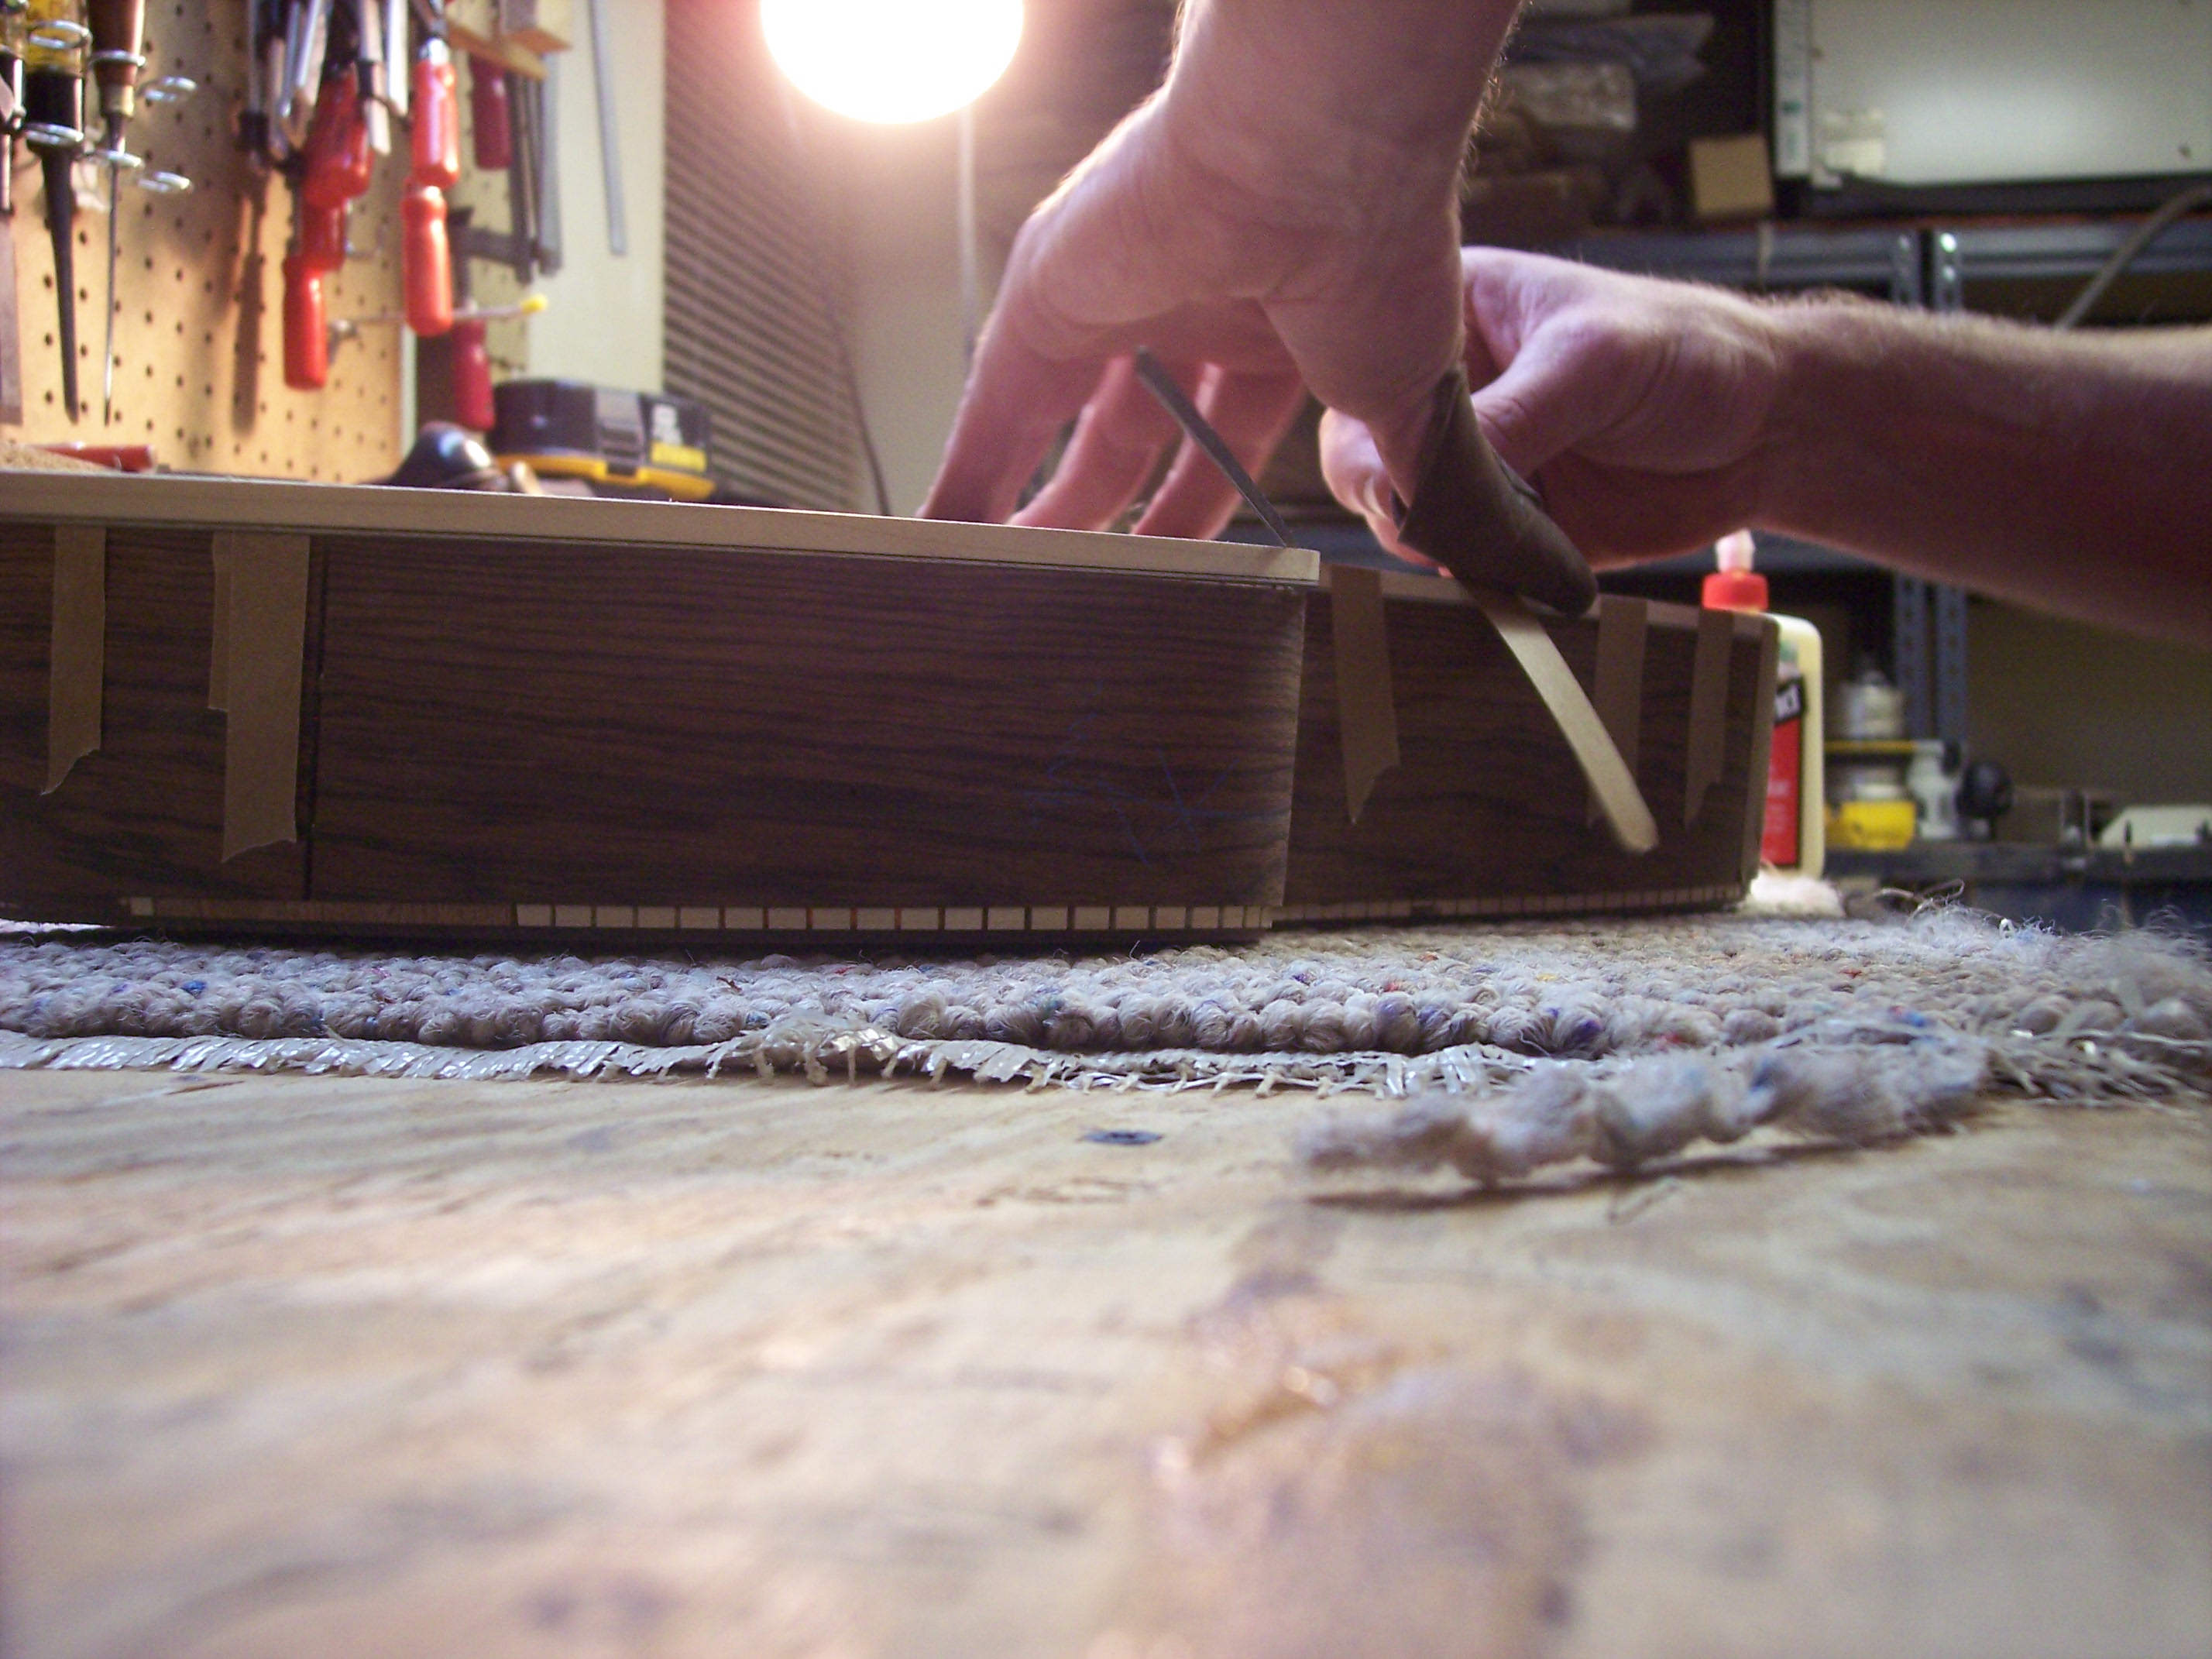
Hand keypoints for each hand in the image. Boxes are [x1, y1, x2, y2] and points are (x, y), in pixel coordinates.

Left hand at [922, 1, 1512, 536]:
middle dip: (1101, 518)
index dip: (1191, 516)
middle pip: (1125, 439)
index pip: (1217, 448)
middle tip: (1077, 587)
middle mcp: (1185, 308)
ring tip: (1001, 581)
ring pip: (1052, 427)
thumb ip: (1399, 471)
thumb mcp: (1405, 399)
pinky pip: (992, 411)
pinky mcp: (1045, 299)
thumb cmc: (1378, 260)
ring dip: (1025, 507)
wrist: (1320, 160)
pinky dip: (967, 478)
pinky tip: (947, 540)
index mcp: (1276, 333)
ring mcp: (1111, 299)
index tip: (1180, 574)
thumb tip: (1436, 531)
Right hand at [1322, 248, 1790, 565]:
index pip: (1373, 377)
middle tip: (1449, 520)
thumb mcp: (1590, 364)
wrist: (1769, 427)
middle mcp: (1454, 394)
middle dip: (1401, 495)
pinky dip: (1483, 574)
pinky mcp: (1511, 527)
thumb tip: (1425, 485)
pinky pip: (1467, 562)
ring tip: (1509, 538)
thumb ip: (1508, 418)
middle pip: (1370, 456)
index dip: (1374, 429)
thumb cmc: (1687, 352)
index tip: (1408, 470)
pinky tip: (1524, 564)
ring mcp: (1479, 465)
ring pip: (1412, 518)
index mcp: (1454, 322)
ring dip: (1447, 540)